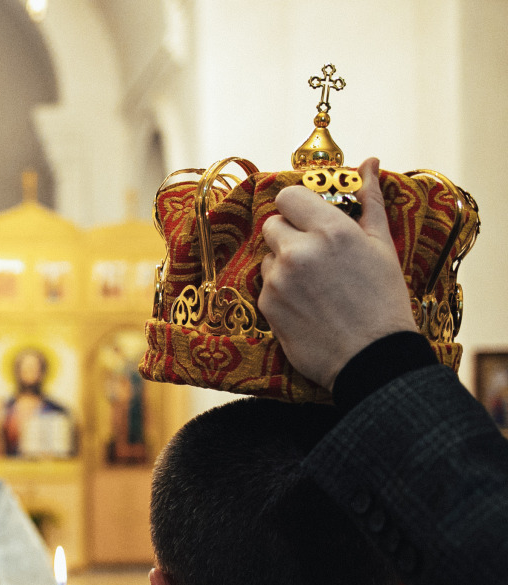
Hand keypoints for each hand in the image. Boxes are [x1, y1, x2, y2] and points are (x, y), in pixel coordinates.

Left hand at [259, 157, 416, 389]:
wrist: (371, 357)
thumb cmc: (383, 300)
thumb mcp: (382, 247)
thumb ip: (370, 201)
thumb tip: (369, 162)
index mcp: (331, 230)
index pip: (288, 196)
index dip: (297, 206)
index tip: (307, 217)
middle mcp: (298, 250)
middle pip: (272, 224)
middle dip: (289, 234)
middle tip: (315, 255)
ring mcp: (278, 278)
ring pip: (268, 256)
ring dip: (284, 264)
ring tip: (315, 285)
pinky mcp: (266, 304)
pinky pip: (265, 285)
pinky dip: (280, 291)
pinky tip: (306, 305)